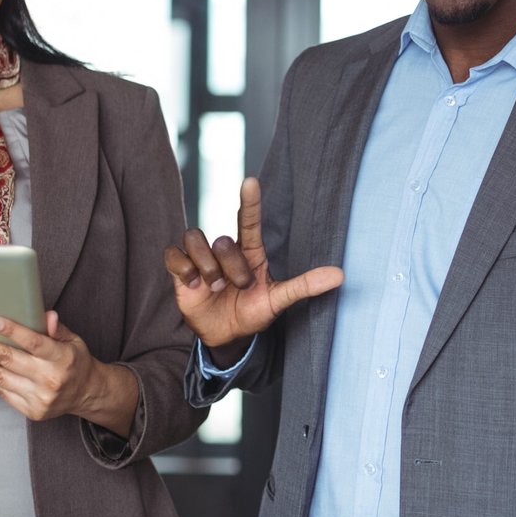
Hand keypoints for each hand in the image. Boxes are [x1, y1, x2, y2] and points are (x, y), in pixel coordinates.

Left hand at [0, 311, 136, 434]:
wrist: (86, 394)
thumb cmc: (75, 362)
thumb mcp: (73, 341)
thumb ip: (57, 329)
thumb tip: (46, 315)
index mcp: (62, 357)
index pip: (35, 342)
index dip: (13, 331)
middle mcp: (50, 378)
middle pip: (9, 360)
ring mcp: (39, 397)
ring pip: (0, 379)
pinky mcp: (31, 410)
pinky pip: (3, 393)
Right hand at [163, 177, 343, 365]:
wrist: (225, 335)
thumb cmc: (252, 312)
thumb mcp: (278, 300)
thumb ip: (305, 286)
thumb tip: (340, 275)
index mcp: (250, 251)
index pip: (249, 220)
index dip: (249, 201)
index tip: (251, 181)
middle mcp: (225, 249)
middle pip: (224, 240)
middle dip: (231, 268)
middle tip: (236, 287)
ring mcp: (202, 257)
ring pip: (197, 240)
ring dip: (207, 268)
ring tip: (214, 287)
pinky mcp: (181, 269)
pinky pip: (175, 255)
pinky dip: (184, 270)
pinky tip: (193, 285)